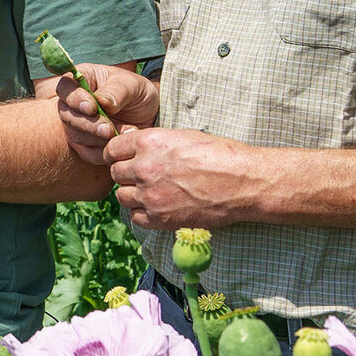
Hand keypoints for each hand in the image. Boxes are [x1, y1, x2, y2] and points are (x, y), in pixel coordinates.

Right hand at [56, 65, 159, 165]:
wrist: (149, 115)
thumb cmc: (138, 93)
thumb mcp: (133, 86)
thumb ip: (117, 92)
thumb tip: (101, 102)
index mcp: (82, 79)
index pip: (66, 87)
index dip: (74, 98)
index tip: (92, 108)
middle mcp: (74, 103)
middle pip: (66, 115)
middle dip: (88, 124)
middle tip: (108, 129)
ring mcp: (77, 125)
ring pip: (75, 135)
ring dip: (98, 139)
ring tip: (125, 133)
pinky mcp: (85, 145)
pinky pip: (87, 153)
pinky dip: (104, 152)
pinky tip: (121, 144)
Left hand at [104, 126, 260, 229]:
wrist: (243, 183)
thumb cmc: (220, 155)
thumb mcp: (183, 137)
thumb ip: (153, 143)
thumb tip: (132, 144)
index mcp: (149, 143)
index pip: (112, 149)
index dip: (118, 154)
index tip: (125, 158)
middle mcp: (144, 168)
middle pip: (115, 173)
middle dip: (125, 174)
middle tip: (142, 176)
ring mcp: (150, 195)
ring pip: (121, 196)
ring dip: (132, 194)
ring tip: (152, 192)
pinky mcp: (159, 219)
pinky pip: (135, 217)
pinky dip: (143, 213)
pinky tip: (158, 206)